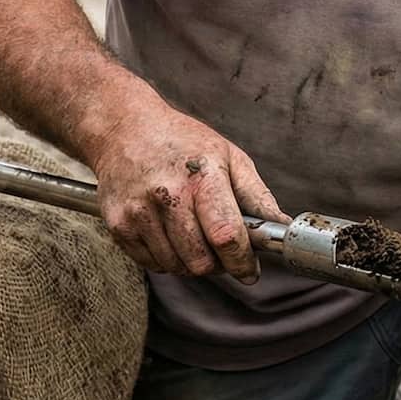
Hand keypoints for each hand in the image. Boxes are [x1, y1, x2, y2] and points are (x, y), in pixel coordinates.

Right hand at [82, 100, 288, 281]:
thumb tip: (282, 227)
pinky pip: (153, 264)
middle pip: (201, 261)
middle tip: (223, 251)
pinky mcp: (118, 225)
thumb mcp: (229, 157)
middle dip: (219, 265)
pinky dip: (168, 259)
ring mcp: (139, 213)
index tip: (250, 270)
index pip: (226, 235)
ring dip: (193, 263)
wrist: (124, 129)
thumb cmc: (182, 143)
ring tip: (196, 237)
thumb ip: (257, 196)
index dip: (242, 261)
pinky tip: (171, 235)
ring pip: (177, 267)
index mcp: (202, 177)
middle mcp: (167, 196)